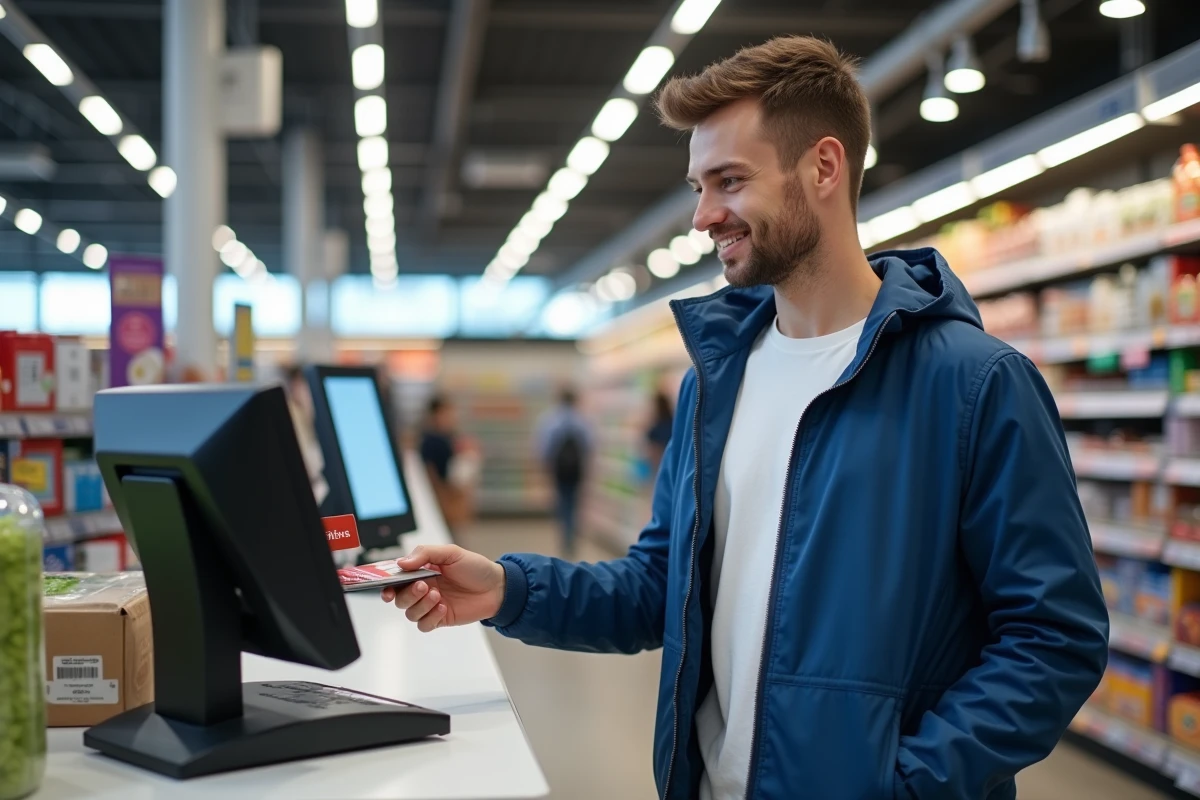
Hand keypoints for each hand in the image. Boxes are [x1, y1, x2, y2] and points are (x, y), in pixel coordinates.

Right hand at [382, 544, 505, 631]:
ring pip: (410, 613)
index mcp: (421, 571)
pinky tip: (443, 607)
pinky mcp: (440, 618)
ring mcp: (430, 605)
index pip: (396, 579)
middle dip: (408, 594)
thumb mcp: (451, 553)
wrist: (498, 587)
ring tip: (437, 595)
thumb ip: (425, 554)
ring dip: (420, 605)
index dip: (387, 584)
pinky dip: (430, 617)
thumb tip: (401, 562)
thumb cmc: (475, 568)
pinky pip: (424, 625)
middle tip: (423, 586)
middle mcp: (423, 588)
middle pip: (399, 599)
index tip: (386, 586)